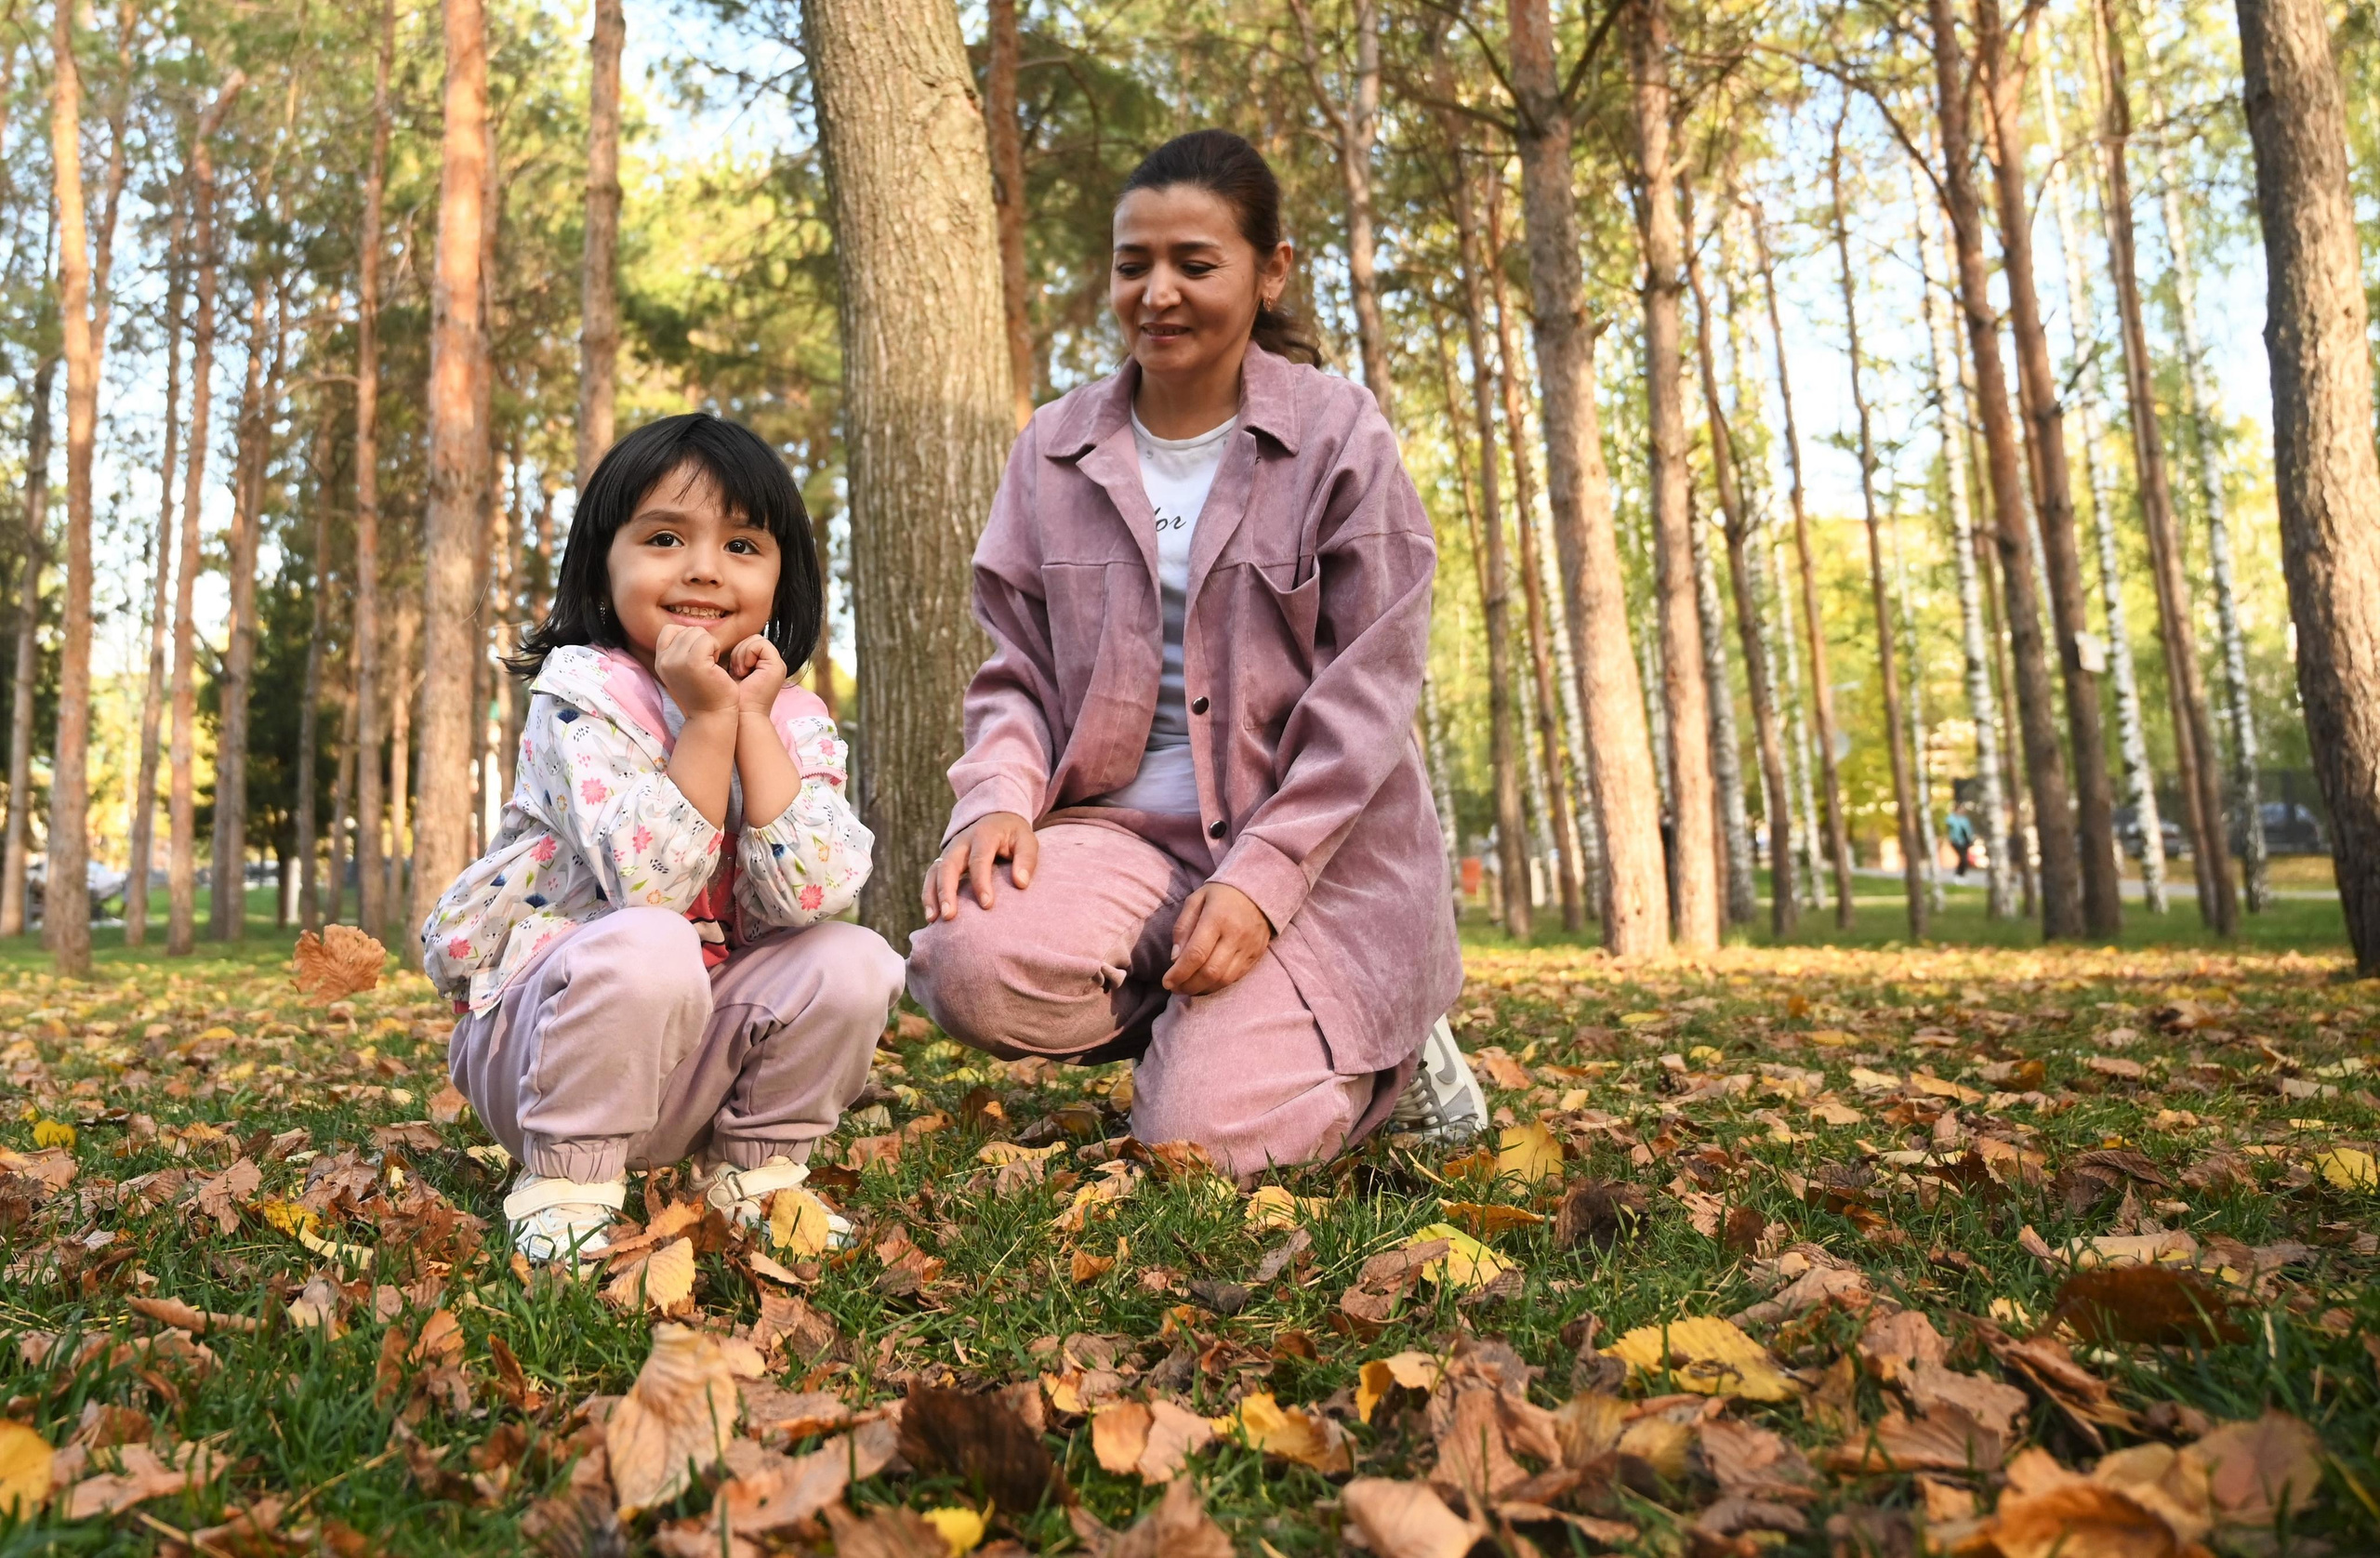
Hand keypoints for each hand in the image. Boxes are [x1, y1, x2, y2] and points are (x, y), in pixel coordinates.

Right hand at [654, 622, 739, 718]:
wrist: (711, 716)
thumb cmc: (704, 692)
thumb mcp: (683, 670)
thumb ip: (680, 651)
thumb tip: (690, 630)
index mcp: (660, 662)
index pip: (669, 630)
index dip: (687, 636)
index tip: (697, 655)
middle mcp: (665, 661)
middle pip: (688, 630)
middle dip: (702, 642)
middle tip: (707, 663)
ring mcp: (678, 661)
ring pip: (698, 632)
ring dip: (710, 645)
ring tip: (710, 665)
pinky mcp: (694, 663)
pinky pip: (708, 640)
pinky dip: (716, 648)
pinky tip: (716, 665)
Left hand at [728, 634, 788, 717]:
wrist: (741, 716)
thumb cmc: (732, 698)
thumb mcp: (731, 672)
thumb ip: (735, 656)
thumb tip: (721, 641)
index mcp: (762, 664)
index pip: (749, 641)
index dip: (737, 651)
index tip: (731, 670)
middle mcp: (771, 663)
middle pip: (752, 638)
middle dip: (739, 652)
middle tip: (736, 672)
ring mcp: (776, 664)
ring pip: (755, 639)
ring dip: (742, 654)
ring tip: (740, 673)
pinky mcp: (776, 665)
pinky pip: (759, 645)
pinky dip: (747, 654)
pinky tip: (744, 671)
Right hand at [923, 812, 1037, 920]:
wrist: (996, 818)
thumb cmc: (1013, 835)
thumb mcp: (1027, 840)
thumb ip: (1026, 860)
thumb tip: (1021, 883)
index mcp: (983, 835)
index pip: (979, 859)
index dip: (981, 882)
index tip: (987, 904)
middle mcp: (961, 842)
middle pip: (949, 865)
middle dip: (947, 891)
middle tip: (950, 916)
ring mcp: (949, 851)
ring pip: (935, 872)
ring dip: (932, 895)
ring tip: (934, 919)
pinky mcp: (943, 861)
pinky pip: (931, 877)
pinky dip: (928, 896)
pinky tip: (932, 917)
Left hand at [1162, 882, 1272, 995]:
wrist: (1259, 889)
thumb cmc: (1220, 895)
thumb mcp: (1195, 900)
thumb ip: (1182, 928)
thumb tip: (1175, 959)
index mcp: (1217, 918)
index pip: (1196, 954)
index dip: (1179, 973)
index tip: (1166, 983)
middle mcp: (1235, 935)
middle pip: (1210, 972)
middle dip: (1189, 985)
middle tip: (1175, 989)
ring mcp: (1249, 947)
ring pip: (1224, 979)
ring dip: (1203, 989)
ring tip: (1188, 988)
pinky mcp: (1256, 955)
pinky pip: (1236, 977)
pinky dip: (1218, 984)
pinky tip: (1206, 983)